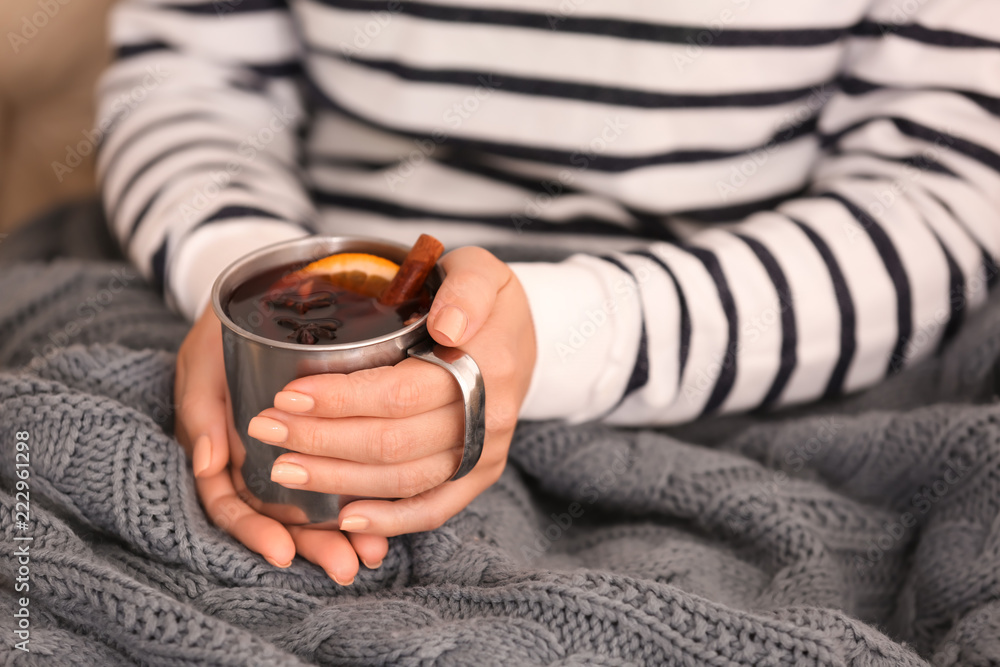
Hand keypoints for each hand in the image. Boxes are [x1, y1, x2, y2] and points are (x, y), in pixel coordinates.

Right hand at [174, 306, 388, 584]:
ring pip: (312, 504)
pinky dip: (362, 498)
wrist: (262, 293)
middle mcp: (255, 461)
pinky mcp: (326, 438)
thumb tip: (208, 464)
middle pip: (279, 516)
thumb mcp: (203, 360)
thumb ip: (201, 408)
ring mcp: (290, 452)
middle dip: (311, 545)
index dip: (254, 530)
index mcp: (219, 451)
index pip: (231, 503)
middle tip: (345, 567)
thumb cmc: (224, 331)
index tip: (281, 552)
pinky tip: (386, 520)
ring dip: (341, 532)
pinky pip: (340, 474)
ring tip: (371, 554)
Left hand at [248, 247, 535, 536]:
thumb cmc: (486, 300)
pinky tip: (342, 518)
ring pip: (402, 481)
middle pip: (391, 443)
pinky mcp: (478, 477)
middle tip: (264, 429)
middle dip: (319, 441)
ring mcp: (485, 454)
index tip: (286, 395)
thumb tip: (448, 326)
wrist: (523, 338)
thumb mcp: (480, 271)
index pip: (399, 393)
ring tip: (282, 470)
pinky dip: (388, 520)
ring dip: (337, 481)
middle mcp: (487, 419)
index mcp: (486, 366)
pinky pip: (433, 509)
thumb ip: (464, 290)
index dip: (339, 400)